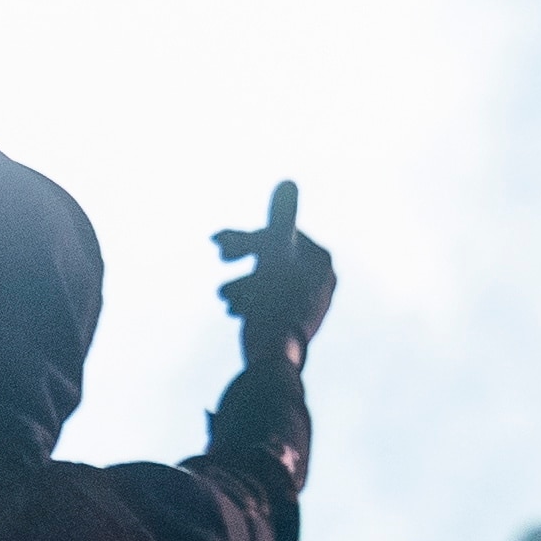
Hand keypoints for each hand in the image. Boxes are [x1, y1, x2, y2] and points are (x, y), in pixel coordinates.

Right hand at [216, 179, 335, 365]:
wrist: (274, 359)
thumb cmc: (274, 305)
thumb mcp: (275, 254)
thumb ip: (280, 219)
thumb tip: (289, 180)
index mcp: (322, 262)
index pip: (279, 236)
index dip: (246, 239)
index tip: (218, 246)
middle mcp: (322, 281)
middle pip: (275, 257)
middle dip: (242, 260)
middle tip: (218, 259)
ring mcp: (311, 303)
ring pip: (268, 281)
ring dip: (241, 284)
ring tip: (224, 298)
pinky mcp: (296, 323)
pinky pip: (270, 302)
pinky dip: (249, 301)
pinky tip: (233, 311)